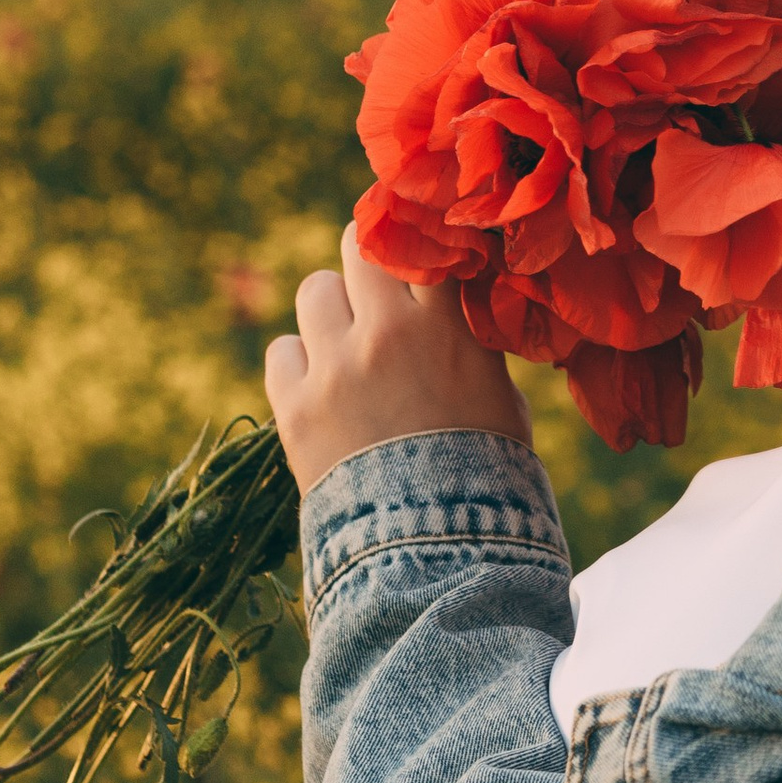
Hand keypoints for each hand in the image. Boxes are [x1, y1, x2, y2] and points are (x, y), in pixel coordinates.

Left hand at [266, 227, 533, 494]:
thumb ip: (472, 344)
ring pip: (313, 289)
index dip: (418, 235)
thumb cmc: (487, 473)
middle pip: (359, 244)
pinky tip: (320, 388)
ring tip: (346, 343)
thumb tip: (456, 310)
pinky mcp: (294, 407)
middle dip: (368, 260)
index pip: (424, 239)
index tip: (419, 240)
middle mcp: (386, 333)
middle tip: (376, 285)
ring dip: (331, 310)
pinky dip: (298, 365)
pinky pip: (281, 351)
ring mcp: (335, 368)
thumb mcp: (500, 396)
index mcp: (446, 326)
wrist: (436, 546)